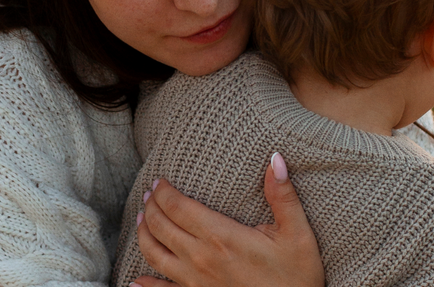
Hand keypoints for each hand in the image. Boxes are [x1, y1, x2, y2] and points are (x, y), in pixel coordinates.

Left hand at [132, 153, 324, 286]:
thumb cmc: (298, 277)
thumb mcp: (297, 233)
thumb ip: (283, 196)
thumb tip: (276, 159)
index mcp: (221, 237)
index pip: (178, 207)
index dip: (163, 192)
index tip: (158, 181)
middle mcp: (201, 259)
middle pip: (161, 227)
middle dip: (150, 207)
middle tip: (149, 195)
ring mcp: (195, 283)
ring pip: (155, 255)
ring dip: (144, 235)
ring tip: (141, 220)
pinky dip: (145, 285)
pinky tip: (135, 281)